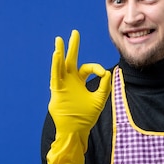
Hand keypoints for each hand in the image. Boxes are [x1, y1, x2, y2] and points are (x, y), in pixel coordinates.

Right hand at [46, 30, 110, 163]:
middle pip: (71, 60)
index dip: (97, 68)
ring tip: (59, 40)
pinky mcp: (57, 90)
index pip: (89, 68)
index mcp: (80, 81)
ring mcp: (63, 84)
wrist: (76, 130)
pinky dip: (56, 65)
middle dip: (73, 47)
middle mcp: (70, 80)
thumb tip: (108, 72)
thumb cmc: (87, 117)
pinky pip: (55, 75)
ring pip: (61, 65)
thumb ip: (105, 86)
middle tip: (74, 33)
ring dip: (60, 52)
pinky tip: (56, 55)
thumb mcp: (99, 100)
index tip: (103, 74)